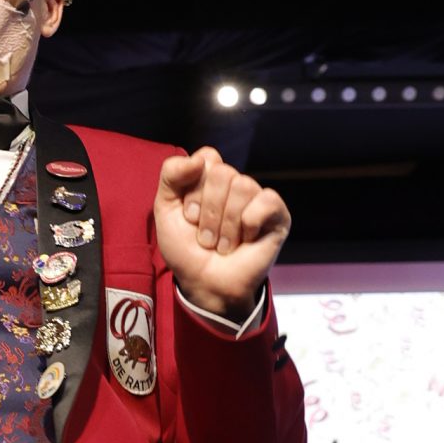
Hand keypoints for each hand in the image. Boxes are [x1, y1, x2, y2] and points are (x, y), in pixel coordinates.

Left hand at [155, 147, 289, 317]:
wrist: (204, 284)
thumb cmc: (186, 248)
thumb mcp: (165, 209)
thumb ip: (171, 174)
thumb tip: (198, 159)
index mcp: (210, 178)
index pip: (208, 158)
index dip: (194, 190)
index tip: (189, 216)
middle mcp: (236, 184)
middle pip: (224, 172)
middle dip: (209, 211)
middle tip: (205, 236)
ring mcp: (257, 198)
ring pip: (244, 185)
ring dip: (226, 224)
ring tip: (222, 244)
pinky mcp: (278, 215)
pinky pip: (267, 201)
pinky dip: (250, 224)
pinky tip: (246, 240)